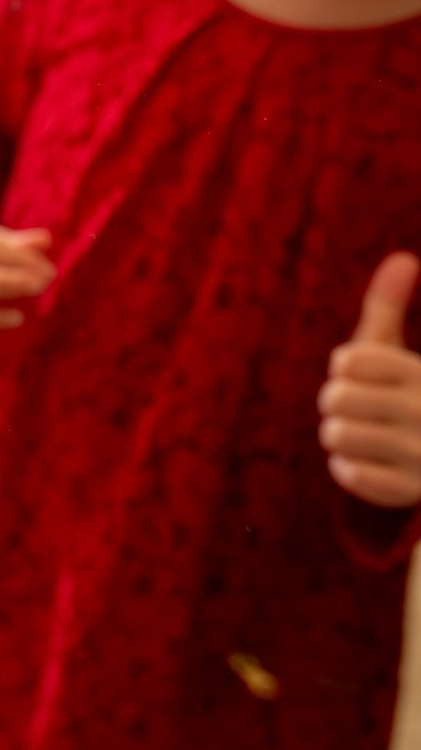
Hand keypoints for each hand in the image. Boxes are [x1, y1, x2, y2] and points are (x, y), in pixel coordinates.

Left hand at [321, 252, 420, 508]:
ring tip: (365, 433)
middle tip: (360, 407)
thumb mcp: (400, 351)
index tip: (364, 373)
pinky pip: (349, 475)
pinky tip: (371, 462)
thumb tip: (402, 257)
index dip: (346, 366)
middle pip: (335, 398)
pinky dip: (350, 468)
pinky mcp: (413, 492)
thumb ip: (389, 307)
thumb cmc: (412, 393)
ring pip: (336, 436)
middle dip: (338, 400)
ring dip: (340, 435)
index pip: (349, 360)